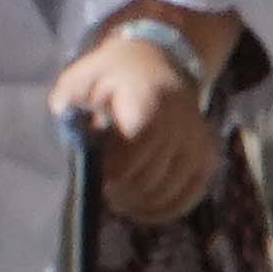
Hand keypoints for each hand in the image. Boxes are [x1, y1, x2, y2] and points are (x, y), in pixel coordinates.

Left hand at [56, 23, 228, 226]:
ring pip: (168, 194)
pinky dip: (164, 210)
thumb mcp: (82, 77)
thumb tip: (65, 129)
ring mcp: (198, 143)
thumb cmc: (111, 75)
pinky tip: (141, 208)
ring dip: (139, 204)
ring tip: (118, 199)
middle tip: (102, 193)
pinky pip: (189, 196)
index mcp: (148, 103)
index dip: (111, 173)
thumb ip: (69, 102)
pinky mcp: (207, 158)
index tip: (95, 176)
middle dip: (121, 193)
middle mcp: (180, 125)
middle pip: (149, 180)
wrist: (156, 61)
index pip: (132, 155)